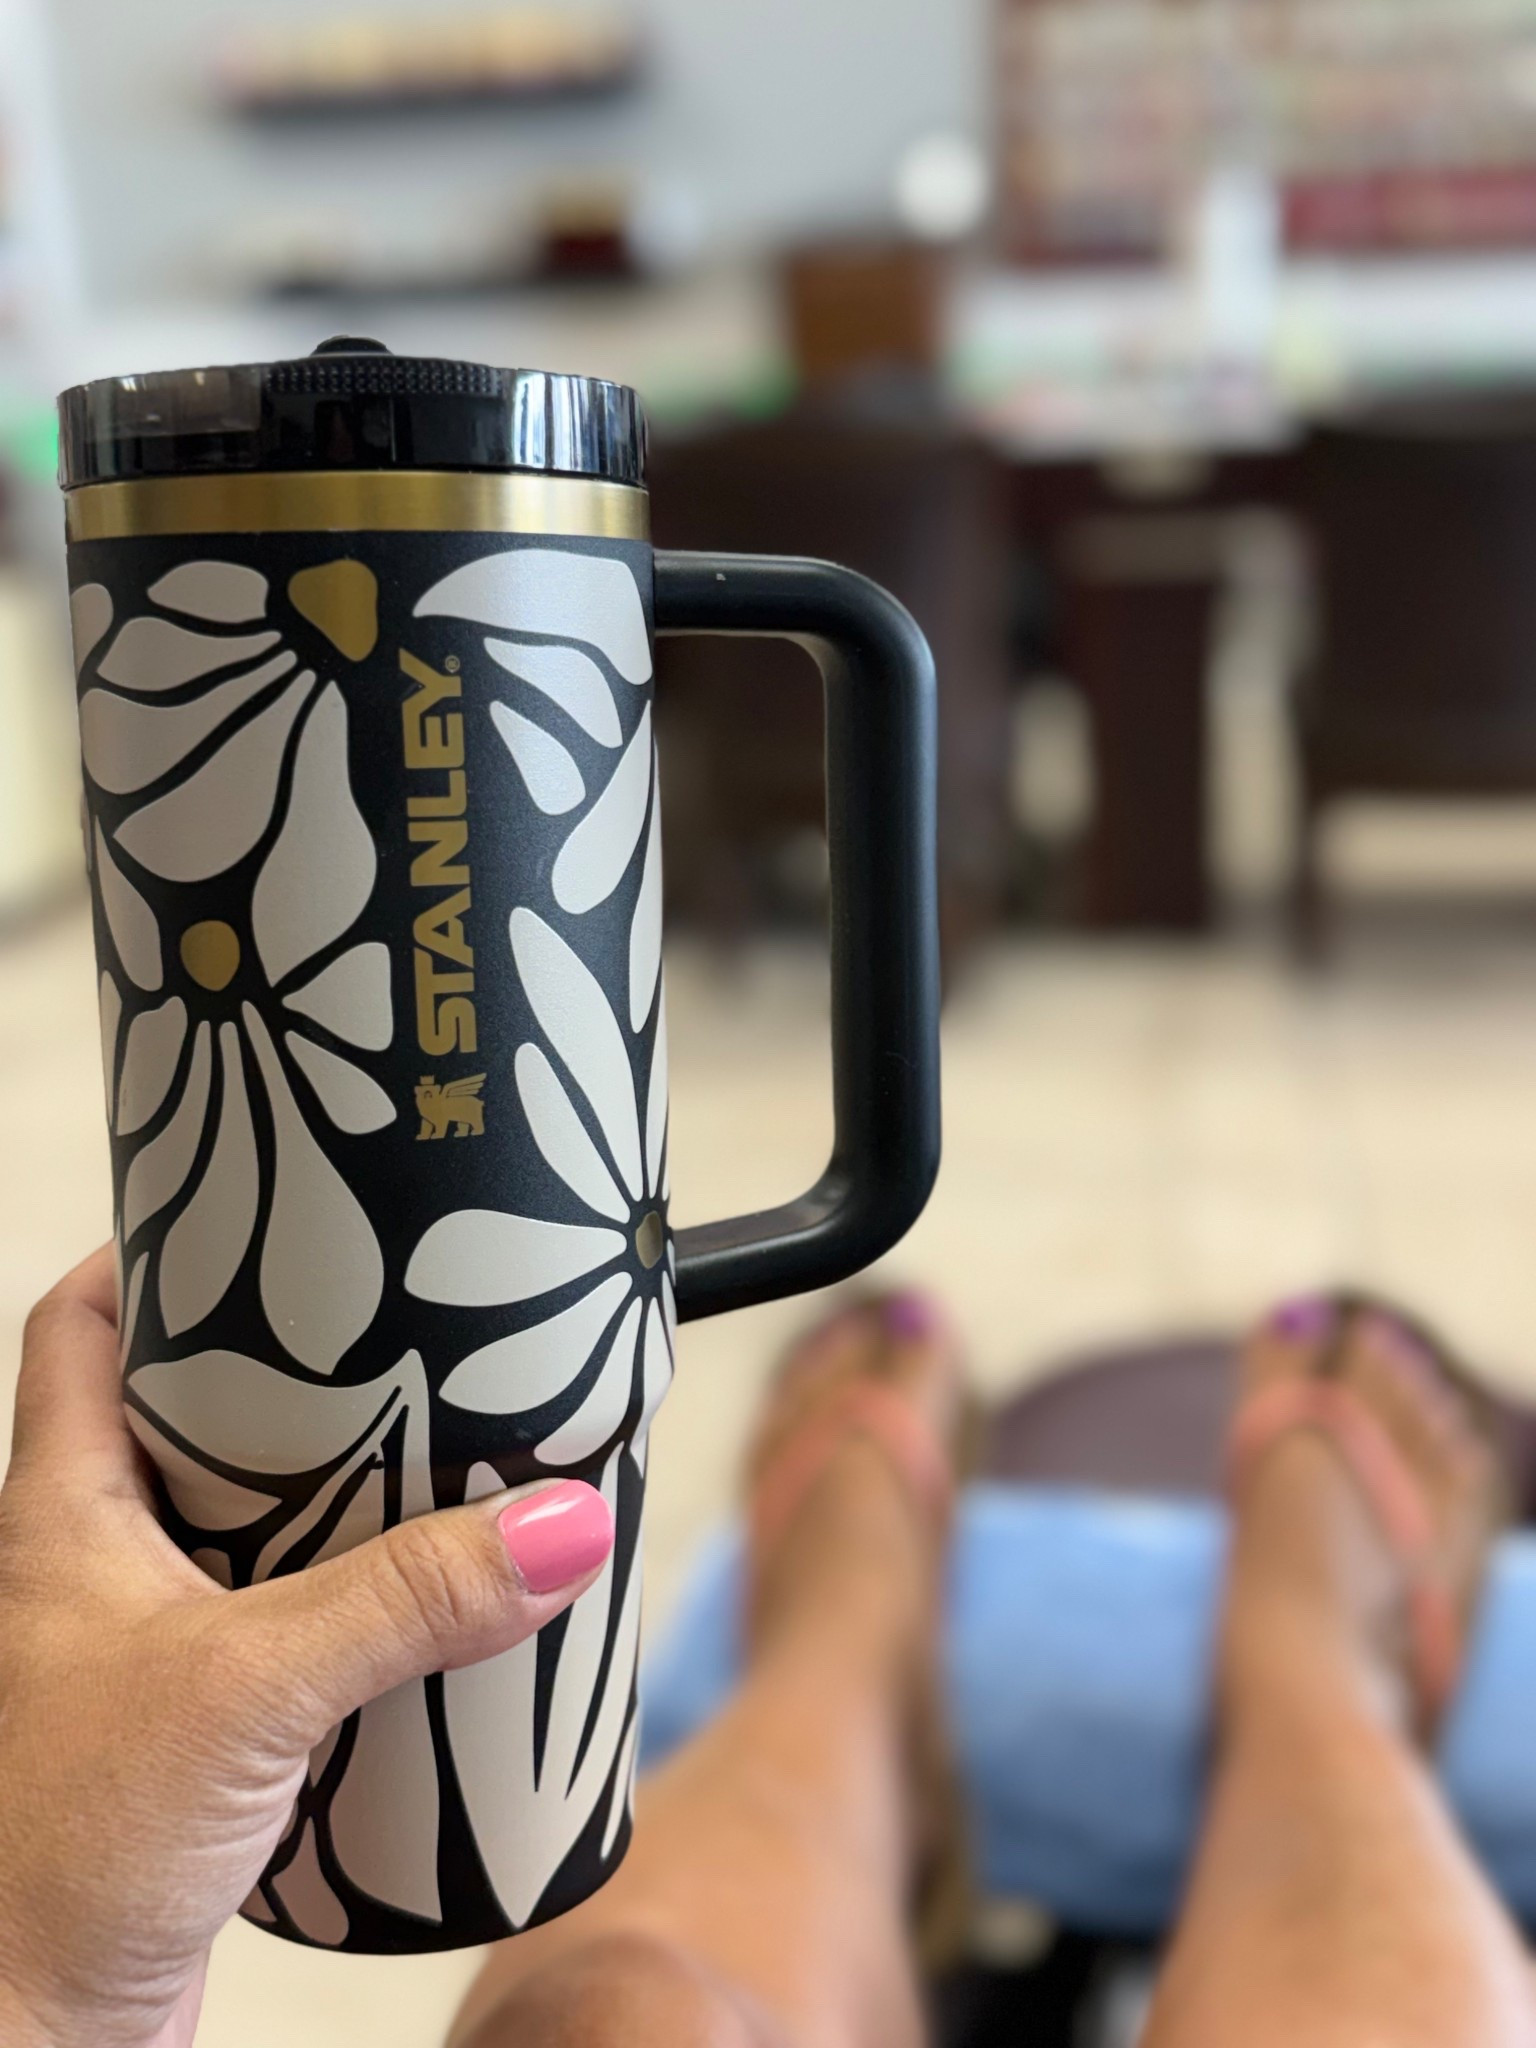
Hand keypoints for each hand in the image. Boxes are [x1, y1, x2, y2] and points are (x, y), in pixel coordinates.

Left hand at [0, 1248, 614, 2047]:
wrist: (21, 2045)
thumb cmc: (45, 1866)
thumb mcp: (246, 1690)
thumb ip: (405, 1600)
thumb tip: (557, 1524)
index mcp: (58, 1518)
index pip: (81, 1331)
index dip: (150, 1252)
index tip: (255, 1207)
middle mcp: (93, 1573)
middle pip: (188, 1421)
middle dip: (290, 1376)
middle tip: (399, 1331)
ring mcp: (144, 1656)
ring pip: (247, 1531)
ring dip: (337, 1498)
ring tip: (444, 1458)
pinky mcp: (199, 1738)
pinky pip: (286, 1632)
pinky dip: (357, 1606)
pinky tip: (432, 1610)